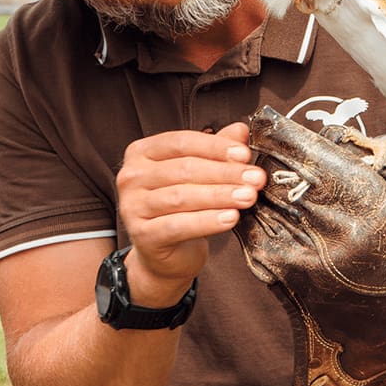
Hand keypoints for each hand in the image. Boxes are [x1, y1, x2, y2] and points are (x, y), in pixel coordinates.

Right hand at [117, 123, 265, 306]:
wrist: (165, 254)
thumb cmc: (180, 208)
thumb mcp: (198, 175)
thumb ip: (216, 150)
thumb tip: (241, 130)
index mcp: (141, 152)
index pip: (181, 142)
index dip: (216, 147)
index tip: (244, 154)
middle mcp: (130, 176)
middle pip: (184, 169)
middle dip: (225, 173)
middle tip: (255, 179)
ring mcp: (132, 206)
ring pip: (182, 197)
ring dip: (220, 196)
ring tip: (248, 197)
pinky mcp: (141, 235)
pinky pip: (179, 226)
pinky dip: (207, 221)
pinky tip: (230, 218)